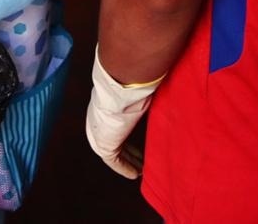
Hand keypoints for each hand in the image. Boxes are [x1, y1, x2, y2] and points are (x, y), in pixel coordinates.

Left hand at [85, 48, 158, 178]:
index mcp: (104, 107)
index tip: (141, 142)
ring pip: (117, 152)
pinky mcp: (103, 146)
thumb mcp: (136, 91)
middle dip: (131, 151)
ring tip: (143, 168)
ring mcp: (99, 135)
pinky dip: (126, 167)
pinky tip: (136, 173)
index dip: (129, 135)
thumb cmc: (129, 84)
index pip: (117, 126)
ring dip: (130, 161)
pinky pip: (116, 161)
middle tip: (144, 159)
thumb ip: (143, 94)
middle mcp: (99, 122)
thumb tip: (158, 83)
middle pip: (117, 141)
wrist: (118, 89)